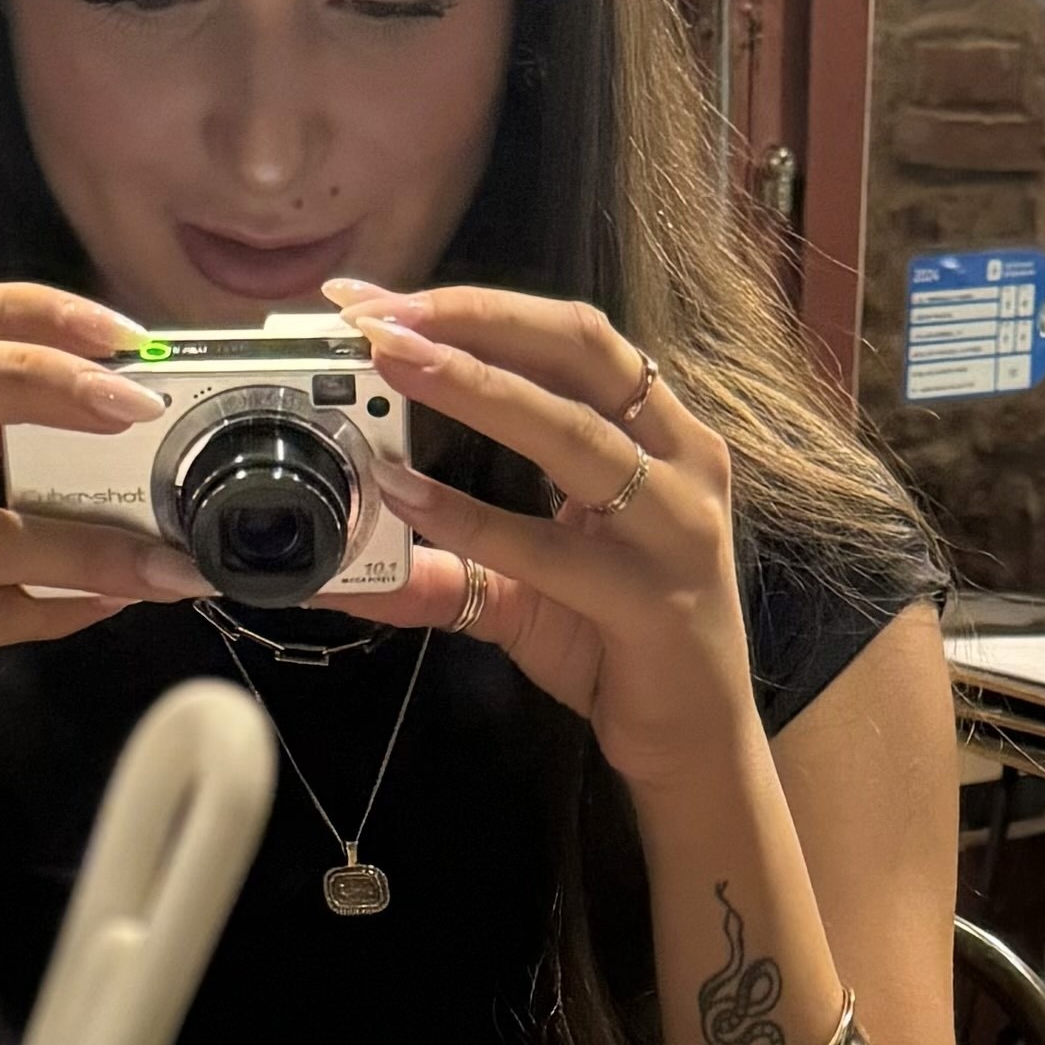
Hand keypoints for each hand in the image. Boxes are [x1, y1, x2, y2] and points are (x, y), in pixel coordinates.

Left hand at [325, 282, 759, 804]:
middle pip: (578, 347)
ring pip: (573, 431)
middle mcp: (680, 459)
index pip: (567, 338)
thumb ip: (448, 564)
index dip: (476, 306)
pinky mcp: (653, 599)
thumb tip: (348, 569)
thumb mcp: (525, 590)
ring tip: (394, 363)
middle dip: (471, 321)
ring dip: (474, 388)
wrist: (696, 743)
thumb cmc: (621, 647)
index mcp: (658, 432)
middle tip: (377, 316)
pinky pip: (550, 548)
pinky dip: (473, 518)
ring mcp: (676, 526)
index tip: (381, 301)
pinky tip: (406, 495)